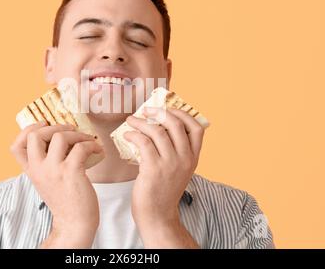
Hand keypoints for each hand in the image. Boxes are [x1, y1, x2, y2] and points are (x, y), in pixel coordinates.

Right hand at [10, 122, 103, 247]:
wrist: (75, 223)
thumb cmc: (66, 200)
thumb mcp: (47, 180)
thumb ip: (46, 162)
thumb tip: (60, 136)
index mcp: (31, 171)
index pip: (15, 146)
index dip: (27, 129)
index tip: (44, 125)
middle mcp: (38, 169)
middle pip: (35, 134)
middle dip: (55, 127)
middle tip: (71, 130)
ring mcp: (54, 170)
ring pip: (60, 136)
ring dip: (78, 134)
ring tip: (87, 140)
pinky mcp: (71, 172)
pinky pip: (81, 147)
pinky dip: (92, 145)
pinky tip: (97, 150)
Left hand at [124, 107, 204, 229]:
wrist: (157, 215)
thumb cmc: (163, 191)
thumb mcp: (178, 170)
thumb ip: (175, 152)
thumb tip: (158, 127)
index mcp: (193, 158)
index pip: (197, 128)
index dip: (183, 114)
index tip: (169, 108)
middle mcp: (185, 159)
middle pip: (175, 124)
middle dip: (159, 112)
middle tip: (146, 110)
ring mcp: (170, 164)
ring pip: (157, 131)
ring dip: (141, 122)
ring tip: (131, 120)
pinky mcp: (154, 169)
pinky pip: (143, 142)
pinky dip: (134, 134)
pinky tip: (128, 135)